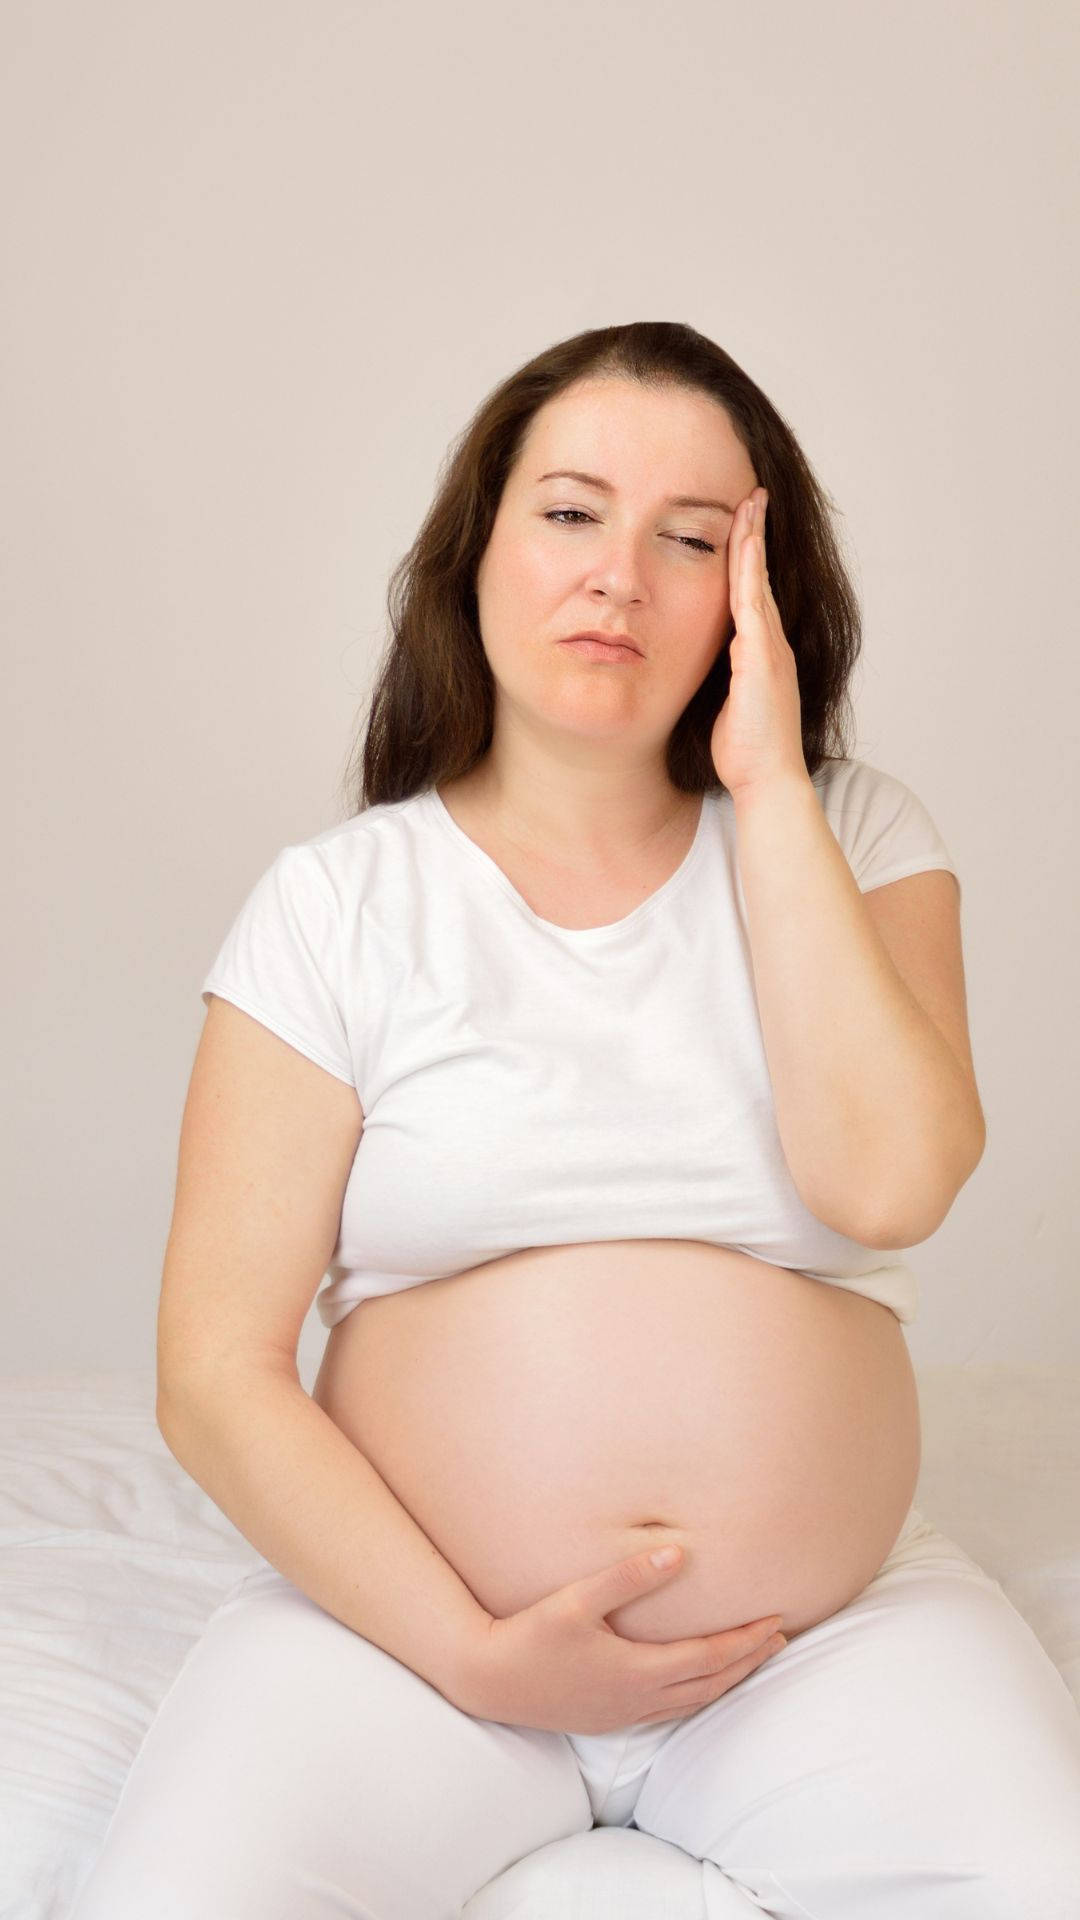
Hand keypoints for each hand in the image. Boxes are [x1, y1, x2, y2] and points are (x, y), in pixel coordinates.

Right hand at [452, 1543, 786, 1734]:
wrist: (490, 1682)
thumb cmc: (530, 1637)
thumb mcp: (577, 1601)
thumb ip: (628, 1577)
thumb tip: (679, 1554)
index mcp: (639, 1671)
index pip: (711, 1657)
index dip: (747, 1639)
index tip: (777, 1619)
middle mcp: (640, 1699)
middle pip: (712, 1682)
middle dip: (750, 1659)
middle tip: (781, 1637)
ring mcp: (625, 1713)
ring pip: (694, 1701)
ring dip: (728, 1679)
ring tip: (752, 1658)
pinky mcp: (610, 1717)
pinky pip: (672, 1710)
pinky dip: (700, 1693)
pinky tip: (698, 1682)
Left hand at [710, 488, 806, 798]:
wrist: (769, 780)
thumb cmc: (746, 754)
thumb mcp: (727, 707)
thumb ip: (722, 683)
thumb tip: (704, 671)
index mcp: (760, 654)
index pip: (751, 595)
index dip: (746, 560)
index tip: (741, 527)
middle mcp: (771, 644)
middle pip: (759, 577)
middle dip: (755, 536)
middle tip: (753, 496)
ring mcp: (770, 648)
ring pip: (759, 582)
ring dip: (754, 541)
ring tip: (750, 504)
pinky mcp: (762, 657)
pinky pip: (754, 604)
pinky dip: (750, 572)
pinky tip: (744, 545)